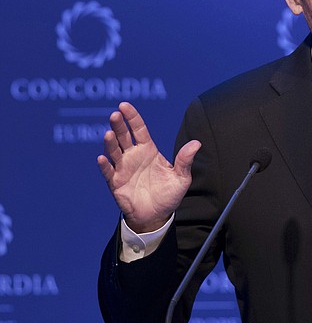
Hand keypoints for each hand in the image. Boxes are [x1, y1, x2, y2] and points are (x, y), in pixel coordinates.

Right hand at [97, 102, 199, 232]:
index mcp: (149, 150)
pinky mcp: (116, 183)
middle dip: (119, 125)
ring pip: (114, 151)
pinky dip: (105, 165)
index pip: (139, 129)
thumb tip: (197, 143)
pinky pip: (108, 172)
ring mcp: (123, 168)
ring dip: (110, 142)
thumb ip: (185, 160)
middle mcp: (133, 156)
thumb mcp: (181, 178)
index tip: (124, 105)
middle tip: (115, 115)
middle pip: (124, 136)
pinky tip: (102, 158)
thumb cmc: (169, 195)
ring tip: (109, 134)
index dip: (132, 117)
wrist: (157, 216)